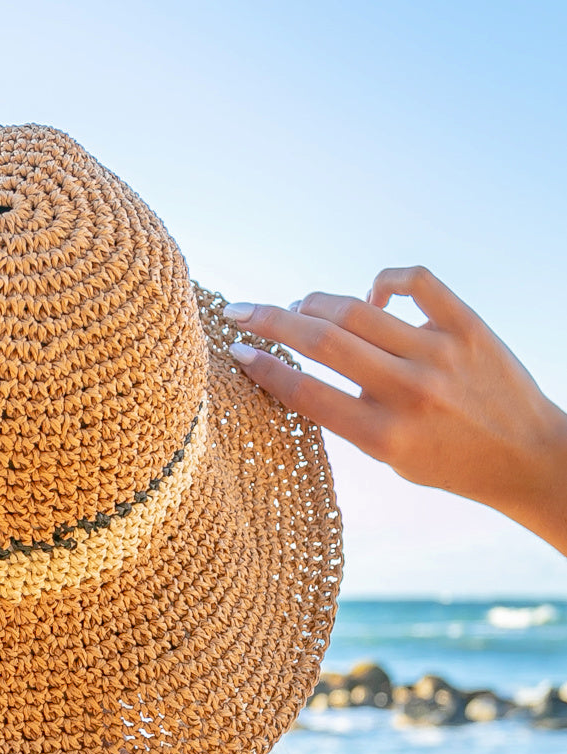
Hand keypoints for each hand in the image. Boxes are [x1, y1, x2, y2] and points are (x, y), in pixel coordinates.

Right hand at [225, 267, 566, 551]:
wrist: (528, 457)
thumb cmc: (449, 462)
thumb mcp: (389, 457)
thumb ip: (349, 414)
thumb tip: (309, 353)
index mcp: (383, 434)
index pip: (306, 391)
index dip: (263, 368)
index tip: (235, 350)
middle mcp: (409, 392)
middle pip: (322, 340)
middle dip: (270, 321)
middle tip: (241, 310)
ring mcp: (440, 354)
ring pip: (358, 309)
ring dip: (315, 303)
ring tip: (297, 308)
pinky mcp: (469, 327)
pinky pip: (416, 283)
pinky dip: (384, 281)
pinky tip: (372, 294)